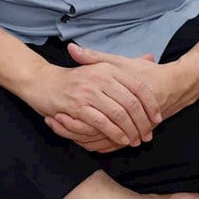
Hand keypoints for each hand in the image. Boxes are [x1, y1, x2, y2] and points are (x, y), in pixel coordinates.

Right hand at [24, 48, 160, 150]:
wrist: (40, 81)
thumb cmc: (73, 78)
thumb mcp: (99, 66)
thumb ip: (124, 64)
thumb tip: (150, 58)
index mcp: (108, 68)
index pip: (138, 87)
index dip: (151, 105)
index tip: (157, 119)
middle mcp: (100, 77)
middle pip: (131, 104)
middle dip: (143, 123)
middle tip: (148, 135)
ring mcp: (88, 91)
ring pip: (119, 115)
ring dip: (130, 131)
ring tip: (135, 140)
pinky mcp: (77, 106)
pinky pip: (102, 123)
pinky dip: (115, 133)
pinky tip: (120, 140)